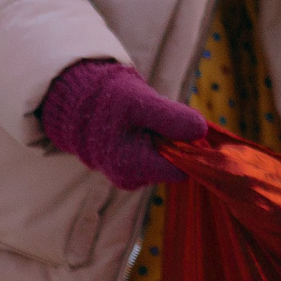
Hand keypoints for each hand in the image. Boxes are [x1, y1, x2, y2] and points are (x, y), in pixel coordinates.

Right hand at [38, 59, 204, 189]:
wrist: (80, 104)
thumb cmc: (108, 101)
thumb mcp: (140, 101)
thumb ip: (170, 117)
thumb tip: (201, 130)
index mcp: (133, 168)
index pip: (182, 170)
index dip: (189, 147)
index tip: (183, 125)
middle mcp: (132, 179)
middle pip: (175, 165)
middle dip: (174, 142)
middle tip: (157, 118)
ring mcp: (131, 176)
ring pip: (166, 160)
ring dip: (164, 139)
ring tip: (143, 121)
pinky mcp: (132, 168)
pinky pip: (156, 156)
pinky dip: (154, 141)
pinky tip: (140, 128)